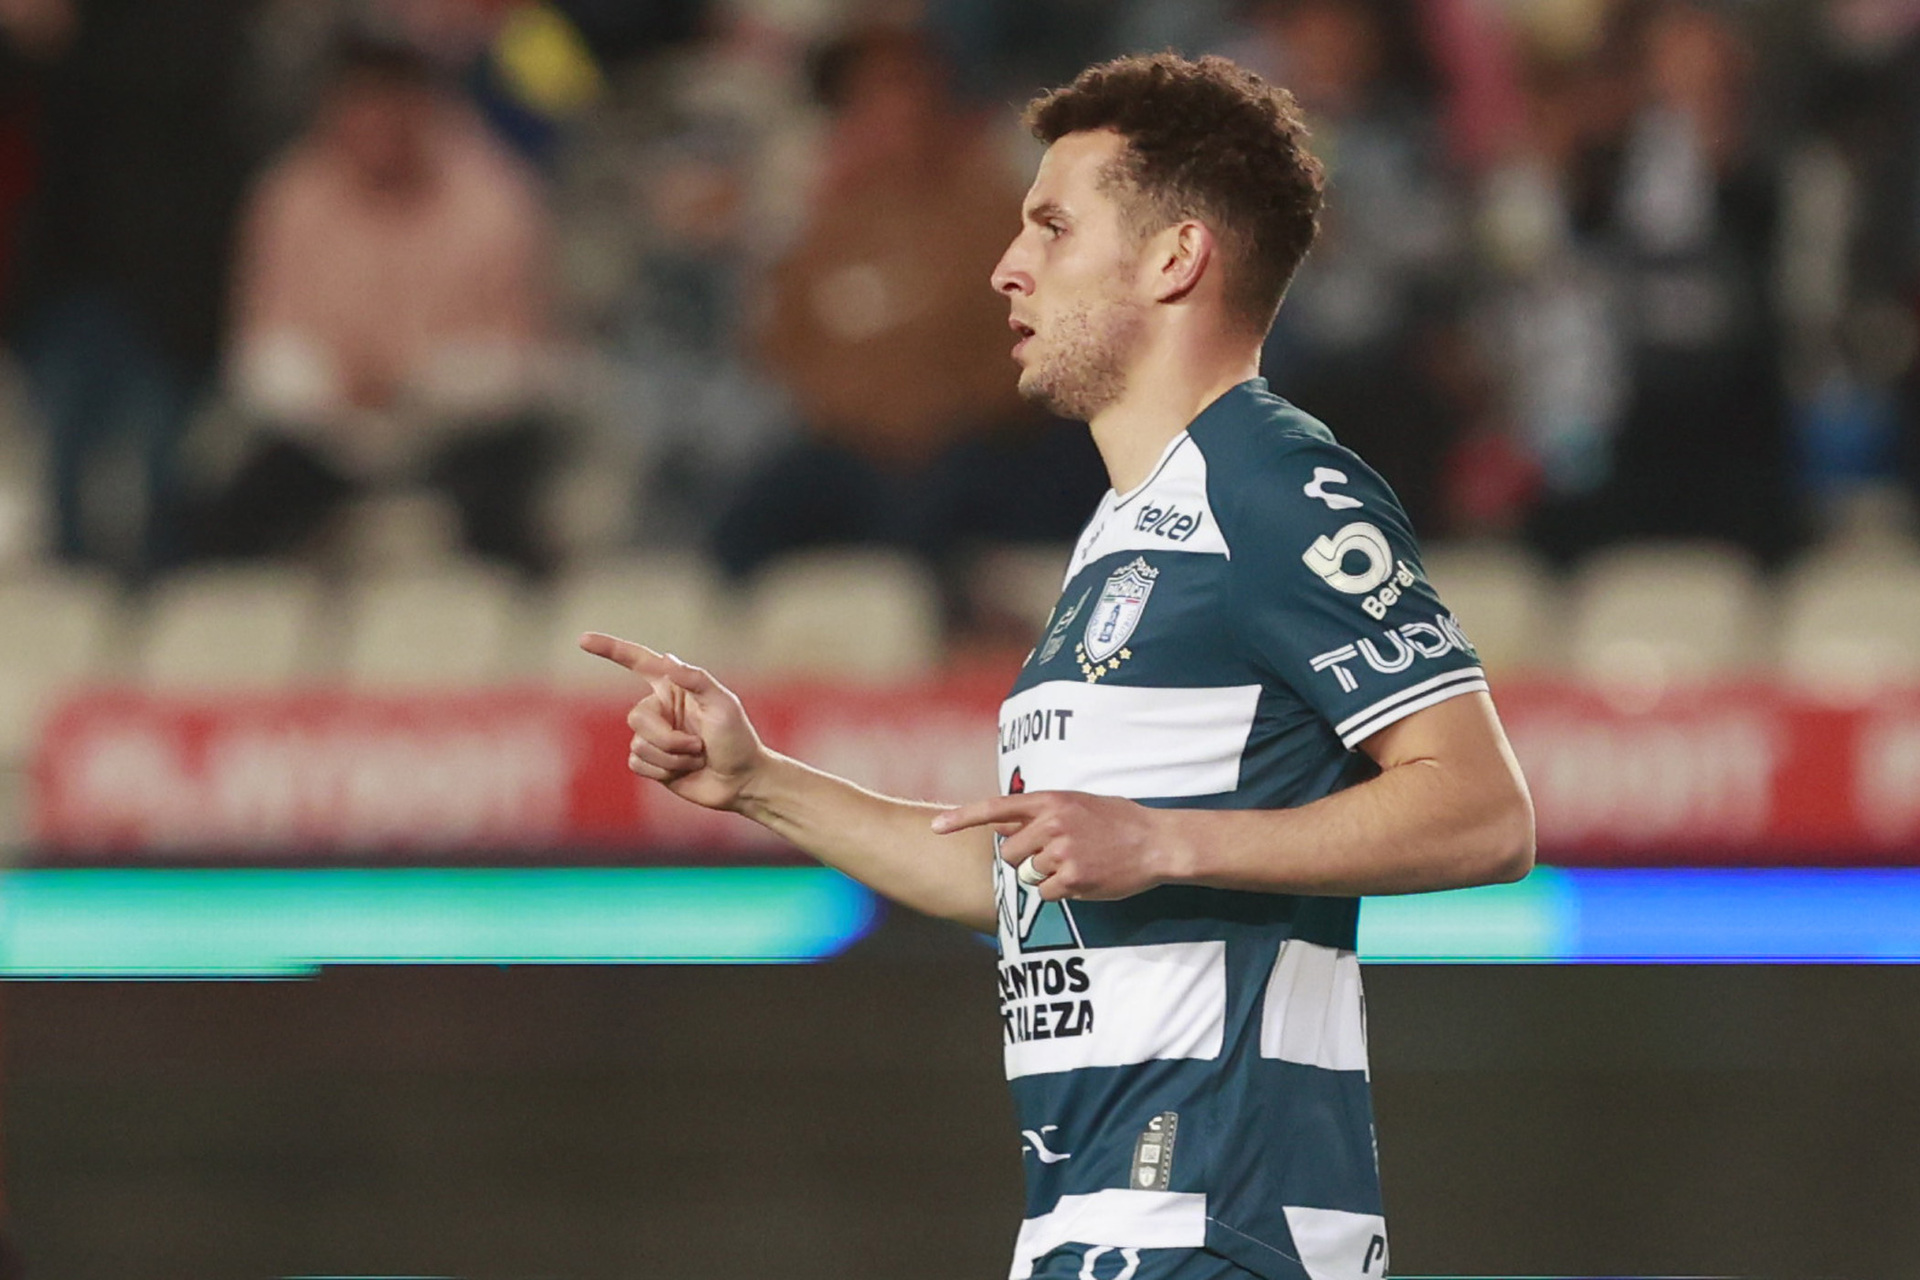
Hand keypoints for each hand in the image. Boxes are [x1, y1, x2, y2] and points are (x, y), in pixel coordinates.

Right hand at [579, 632, 764, 811]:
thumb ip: (696, 680)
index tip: (583, 640)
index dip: (610, 650)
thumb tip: (666, 658)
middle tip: (698, 746)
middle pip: (636, 717)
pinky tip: (683, 772)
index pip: (637, 662)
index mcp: (674, 687)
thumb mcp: (724, 704)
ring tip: (697, 758)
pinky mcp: (650, 762)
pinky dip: (663, 771)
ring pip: (638, 744)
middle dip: (668, 738)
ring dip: (672, 758)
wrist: (740, 780)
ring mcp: (654, 736)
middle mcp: (660, 708)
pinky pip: (637, 764)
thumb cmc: (738, 739)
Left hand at [930, 791, 1184, 901]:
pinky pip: (1045, 893)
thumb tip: (1002, 824)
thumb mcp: (1077, 803)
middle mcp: (1051, 824)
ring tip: (1077, 864)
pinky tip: (1084, 879)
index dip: (962, 818)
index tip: (935, 827)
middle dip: (1024, 860)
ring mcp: (1060, 852)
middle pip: (1009, 853)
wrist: (1156, 842)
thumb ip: (1040, 812)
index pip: (996, 808)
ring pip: (1027, 875)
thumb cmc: (1118, 821)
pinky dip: (1060, 892)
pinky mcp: (1071, 879)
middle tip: (1054, 857)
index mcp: (1050, 801)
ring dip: (1045, 876)